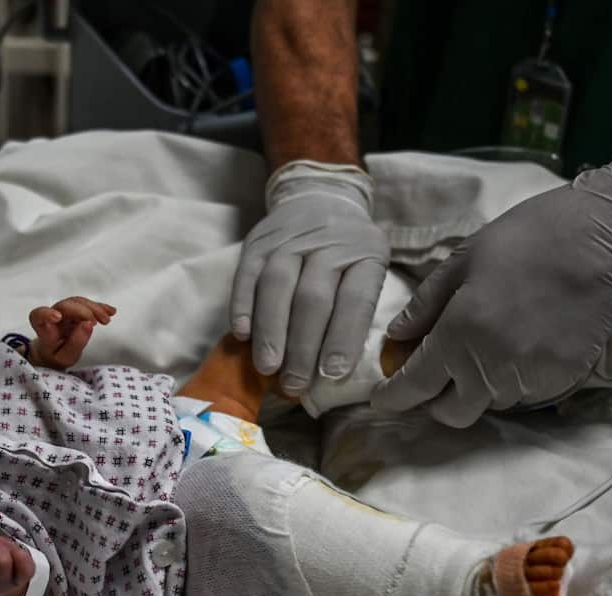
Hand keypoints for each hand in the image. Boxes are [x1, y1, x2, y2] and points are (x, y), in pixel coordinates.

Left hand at [28, 296, 115, 370]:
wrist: (53, 352)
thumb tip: (88, 324)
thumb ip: (75, 343)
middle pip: (65, 306)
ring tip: (107, 319)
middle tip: (99, 322)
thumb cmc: (56, 356)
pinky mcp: (74, 309)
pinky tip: (110, 311)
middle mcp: (51, 316)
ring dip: (94, 308)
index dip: (46, 313)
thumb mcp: (65, 357)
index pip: (38, 316)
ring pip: (77, 302)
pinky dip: (98, 307)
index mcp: (43, 329)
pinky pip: (85, 304)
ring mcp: (63, 311)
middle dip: (84, 311)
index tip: (57, 317)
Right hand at [230, 162, 388, 395]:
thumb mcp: (369, 269)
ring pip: (277, 285)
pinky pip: (247, 274)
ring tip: (267, 367)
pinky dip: (242, 306)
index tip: (331, 374)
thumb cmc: (349, 251)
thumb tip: (333, 370)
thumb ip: (357, 310)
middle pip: (313, 297)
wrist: (320, 196)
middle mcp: (330, 242)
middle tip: (294, 382)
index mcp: (367, 253)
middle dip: (303, 346)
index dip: (343, 338)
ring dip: (270, 331)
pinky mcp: (258, 240)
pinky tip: (241, 334)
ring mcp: (291, 239)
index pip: (356, 300)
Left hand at [372, 153, 611, 426]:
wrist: (605, 238)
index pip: (415, 387)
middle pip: (452, 413)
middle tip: (433, 375)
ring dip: (476, 389)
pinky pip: (525, 396)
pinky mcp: (564, 379)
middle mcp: (493, 367)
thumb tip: (395, 338)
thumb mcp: (462, 260)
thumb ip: (424, 306)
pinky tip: (515, 349)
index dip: (393, 397)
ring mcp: (532, 377)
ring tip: (481, 351)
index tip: (382, 397)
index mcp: (459, 335)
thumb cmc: (527, 238)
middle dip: (434, 401)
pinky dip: (511, 382)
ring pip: (489, 405)